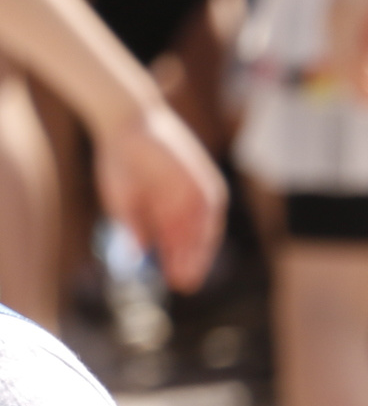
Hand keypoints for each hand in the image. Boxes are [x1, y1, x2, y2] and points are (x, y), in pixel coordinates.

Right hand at [90, 103, 223, 291]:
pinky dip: (205, 227)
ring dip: (198, 252)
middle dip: (189, 263)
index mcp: (164, 214)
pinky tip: (199, 243)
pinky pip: (211, 209)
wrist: (127, 123)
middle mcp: (185, 207)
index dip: (177, 265)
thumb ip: (131, 225)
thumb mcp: (121, 199)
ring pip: (203, 231)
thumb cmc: (118, 161)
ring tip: (189, 270)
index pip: (178, 246)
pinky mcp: (206, 180)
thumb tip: (138, 254)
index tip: (173, 283)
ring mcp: (197, 194)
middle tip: (184, 282)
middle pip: (193, 243)